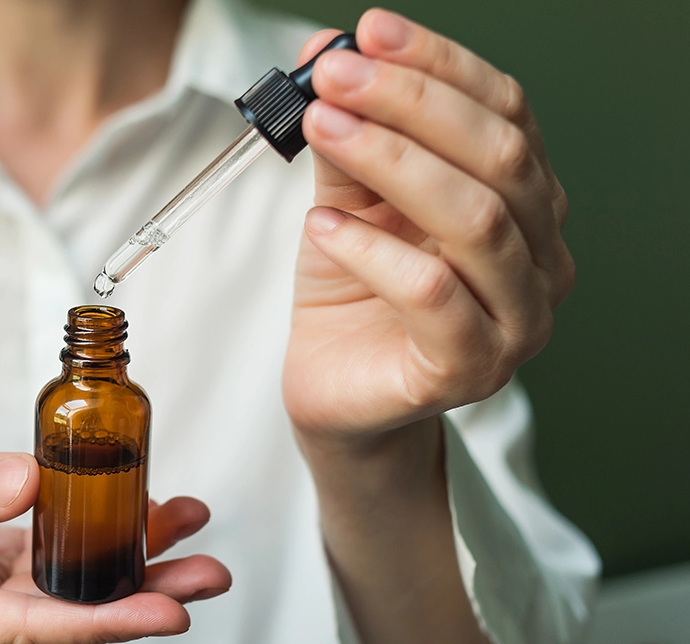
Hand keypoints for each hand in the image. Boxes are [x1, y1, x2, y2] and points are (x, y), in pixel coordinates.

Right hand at [0, 436, 229, 643]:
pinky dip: (100, 529)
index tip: (163, 615)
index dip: (96, 624)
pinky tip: (149, 510)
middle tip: (209, 577)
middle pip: (61, 617)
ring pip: (68, 586)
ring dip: (133, 560)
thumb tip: (28, 482)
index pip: (20, 633)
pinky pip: (56, 552)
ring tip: (193, 530)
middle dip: (138, 597)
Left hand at [283, 10, 571, 450]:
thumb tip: (331, 53)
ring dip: (392, 162)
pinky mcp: (469, 369)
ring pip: (475, 220)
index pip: (504, 113)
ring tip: (323, 130)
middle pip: (500, 158)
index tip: (368, 34)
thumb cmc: (351, 292)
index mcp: (525, 202)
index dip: (439, 66)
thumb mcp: (346, 199)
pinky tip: (322, 227)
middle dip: (411, 104)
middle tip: (335, 76)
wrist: (334, 389)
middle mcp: (540, 257)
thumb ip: (348, 137)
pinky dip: (373, 251)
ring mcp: (516, 320)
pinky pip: (433, 295)